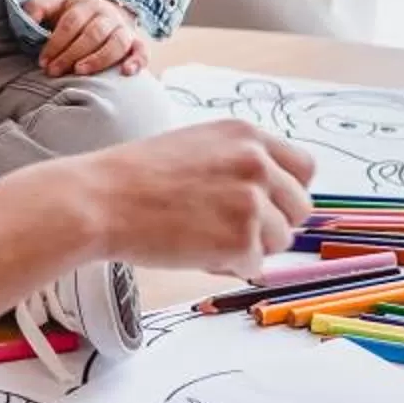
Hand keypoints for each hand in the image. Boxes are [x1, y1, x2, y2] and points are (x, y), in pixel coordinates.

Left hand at [23, 0, 148, 76]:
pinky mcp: (136, 43)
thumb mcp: (54, 6)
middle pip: (92, 33)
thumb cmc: (73, 16)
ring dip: (99, 58)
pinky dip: (137, 61)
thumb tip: (27, 18)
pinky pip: (142, 51)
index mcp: (84, 6)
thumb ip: (37, 9)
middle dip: (71, 53)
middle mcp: (106, 16)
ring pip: (116, 43)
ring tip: (81, 71)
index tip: (43, 62)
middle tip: (54, 71)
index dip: (56, 42)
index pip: (71, 22)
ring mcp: (123, 30)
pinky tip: (126, 73)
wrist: (105, 12)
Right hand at [46, 120, 314, 274]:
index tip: (268, 206)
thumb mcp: (197, 147)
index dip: (287, 192)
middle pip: (299, 208)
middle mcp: (257, 162)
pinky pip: (255, 267)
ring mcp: (252, 201)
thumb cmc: (136, 178)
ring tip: (204, 238)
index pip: (304, 167)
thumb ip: (238, 163)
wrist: (100, 200)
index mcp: (247, 135)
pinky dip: (228, 267)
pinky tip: (194, 252)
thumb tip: (272, 198)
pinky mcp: (241, 239)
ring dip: (250, 248)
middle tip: (233, 230)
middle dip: (273, 225)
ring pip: (281, 240)